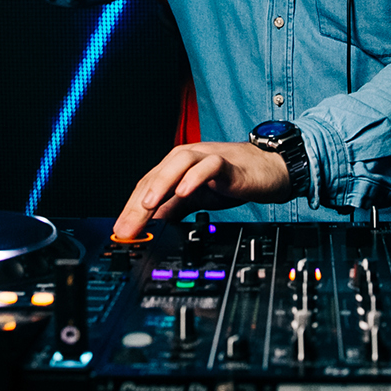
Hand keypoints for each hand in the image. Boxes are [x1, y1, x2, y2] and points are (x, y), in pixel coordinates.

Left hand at [112, 142, 291, 239]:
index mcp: (177, 168)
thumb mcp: (197, 198)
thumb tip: (150, 225)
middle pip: (156, 175)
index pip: (147, 186)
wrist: (269, 170)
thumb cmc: (232, 180)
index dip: (131, 209)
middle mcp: (188, 159)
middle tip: (127, 227)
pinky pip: (209, 166)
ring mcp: (207, 159)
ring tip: (148, 204)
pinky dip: (194, 177)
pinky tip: (184, 191)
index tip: (121, 232)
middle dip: (138, 203)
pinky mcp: (227, 163)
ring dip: (161, 183)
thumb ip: (173, 208)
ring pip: (178, 163)